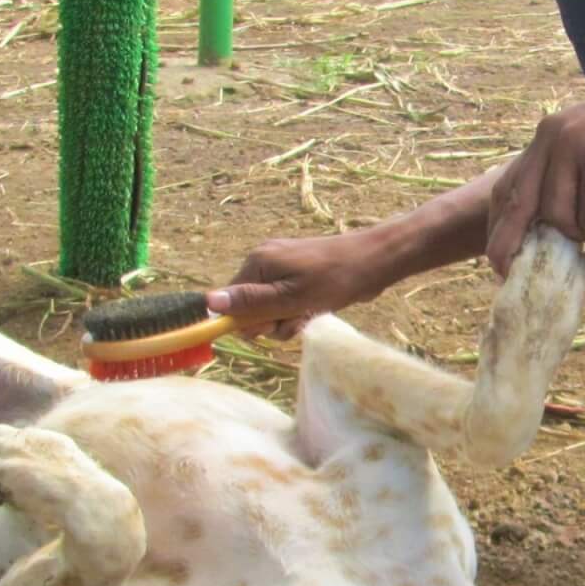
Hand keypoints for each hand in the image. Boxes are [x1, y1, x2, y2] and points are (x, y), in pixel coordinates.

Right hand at [207, 229, 390, 338]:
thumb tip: (209, 302)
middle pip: (249, 308)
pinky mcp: (298, 276)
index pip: (230, 302)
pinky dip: (298, 312)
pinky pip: (285, 303)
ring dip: (287, 320)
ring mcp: (282, 268)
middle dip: (271, 321)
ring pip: (269, 310)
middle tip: (296, 317)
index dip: (248, 321)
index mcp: (257, 262)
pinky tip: (315, 309)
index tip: (272, 323)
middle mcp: (264, 262)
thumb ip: (250, 302)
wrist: (375, 261)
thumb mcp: (290, 297)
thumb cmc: (334, 280)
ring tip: (309, 312)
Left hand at [485, 62, 584, 280]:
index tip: (498, 262)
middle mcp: (550, 140)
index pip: (505, 187)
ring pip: (558, 214)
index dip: (498, 227)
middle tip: (526, 279)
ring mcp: (572, 145)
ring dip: (580, 242)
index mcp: (545, 141)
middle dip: (514, 246)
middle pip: (518, 204)